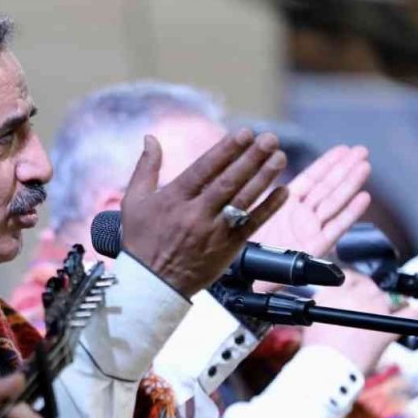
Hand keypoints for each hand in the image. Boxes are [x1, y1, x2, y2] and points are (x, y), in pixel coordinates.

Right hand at [120, 130, 290, 295]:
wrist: (152, 284)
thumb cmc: (141, 241)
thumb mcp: (134, 201)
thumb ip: (146, 168)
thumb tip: (150, 138)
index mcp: (174, 199)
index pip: (204, 169)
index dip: (226, 150)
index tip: (244, 133)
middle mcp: (196, 214)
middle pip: (229, 182)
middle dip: (251, 158)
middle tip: (269, 139)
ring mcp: (214, 232)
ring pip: (243, 200)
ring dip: (264, 177)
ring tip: (279, 157)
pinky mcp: (228, 248)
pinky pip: (252, 224)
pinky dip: (269, 208)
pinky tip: (283, 191)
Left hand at [254, 143, 370, 256]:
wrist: (244, 272)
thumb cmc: (245, 243)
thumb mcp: (251, 209)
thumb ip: (261, 190)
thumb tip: (260, 163)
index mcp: (285, 203)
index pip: (311, 178)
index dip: (327, 163)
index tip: (343, 149)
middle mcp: (301, 215)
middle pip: (327, 187)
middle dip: (345, 168)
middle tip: (361, 151)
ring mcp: (309, 229)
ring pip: (334, 203)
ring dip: (351, 184)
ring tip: (365, 166)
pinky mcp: (315, 247)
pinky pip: (335, 228)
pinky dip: (350, 213)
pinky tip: (363, 198)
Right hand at [302, 272, 417, 373]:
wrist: (325, 369)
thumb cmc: (317, 351)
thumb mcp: (313, 322)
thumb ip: (326, 308)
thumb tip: (336, 308)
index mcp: (331, 294)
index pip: (349, 277)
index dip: (356, 281)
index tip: (359, 285)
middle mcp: (352, 296)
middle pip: (371, 287)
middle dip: (376, 294)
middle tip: (376, 302)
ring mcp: (372, 310)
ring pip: (389, 299)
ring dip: (395, 302)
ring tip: (401, 304)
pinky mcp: (386, 327)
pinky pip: (409, 316)